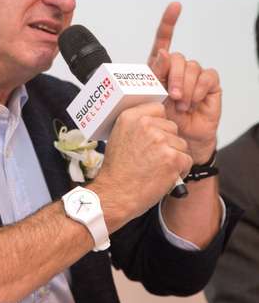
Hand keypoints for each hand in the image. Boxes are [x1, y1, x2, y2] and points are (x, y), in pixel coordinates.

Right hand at [90, 102, 191, 228]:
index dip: (160, 124)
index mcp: (131, 117)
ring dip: (174, 157)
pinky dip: (180, 171)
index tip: (156, 135)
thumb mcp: (119, 136)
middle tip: (154, 157)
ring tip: (157, 168)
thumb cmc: (117, 170)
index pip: (158, 109)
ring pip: (181, 144)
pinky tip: (164, 176)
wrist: (115, 194)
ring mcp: (160, 140)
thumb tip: (155, 120)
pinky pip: (187, 160)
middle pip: (172, 127)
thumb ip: (137, 124)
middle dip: (168, 142)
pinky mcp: (172, 158)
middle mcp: (146, 125)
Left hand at [148, 3, 220, 162]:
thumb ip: (155, 75)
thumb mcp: (150, 98)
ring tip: (180, 105)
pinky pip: (207, 77)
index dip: (169, 22)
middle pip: (177, 57)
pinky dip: (197, 90)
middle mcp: (179, 69)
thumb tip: (162, 52)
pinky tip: (192, 102)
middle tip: (170, 97)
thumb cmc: (162, 121)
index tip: (175, 6)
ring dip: (184, 87)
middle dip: (173, 76)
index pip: (164, 40)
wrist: (179, 140)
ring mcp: (195, 76)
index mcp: (160, 68)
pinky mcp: (210, 84)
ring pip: (192, 67)